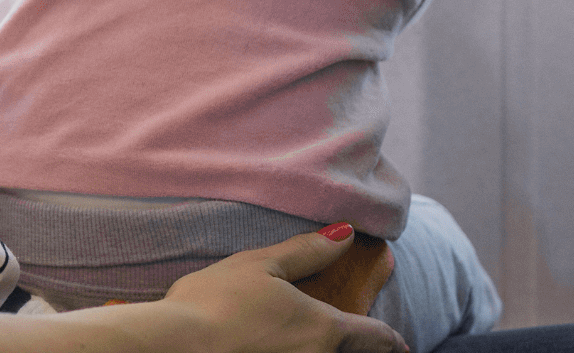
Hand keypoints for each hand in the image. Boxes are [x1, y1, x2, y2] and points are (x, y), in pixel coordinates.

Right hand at [152, 225, 407, 352]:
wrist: (172, 346)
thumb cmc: (214, 301)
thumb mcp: (260, 265)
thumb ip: (307, 252)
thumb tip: (345, 233)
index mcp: (324, 328)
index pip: (373, 337)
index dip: (390, 340)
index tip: (401, 345)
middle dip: (361, 350)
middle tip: (372, 346)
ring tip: (319, 345)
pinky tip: (279, 351)